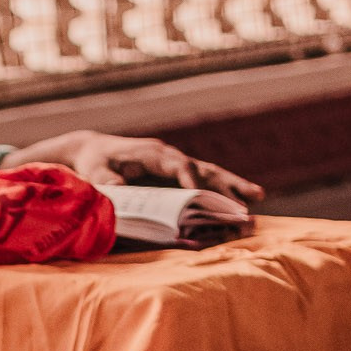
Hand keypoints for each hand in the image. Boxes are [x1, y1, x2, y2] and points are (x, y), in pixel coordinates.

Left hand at [15, 129, 263, 203]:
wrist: (93, 150)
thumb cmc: (94, 164)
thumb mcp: (96, 174)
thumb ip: (107, 184)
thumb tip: (118, 193)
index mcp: (152, 154)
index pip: (177, 164)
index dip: (189, 178)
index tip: (198, 194)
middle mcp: (170, 157)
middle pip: (203, 169)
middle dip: (225, 185)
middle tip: (247, 200)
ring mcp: (176, 165)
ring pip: (211, 174)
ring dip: (233, 187)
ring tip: (258, 198)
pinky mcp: (177, 175)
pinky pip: (205, 181)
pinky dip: (224, 190)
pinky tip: (246, 200)